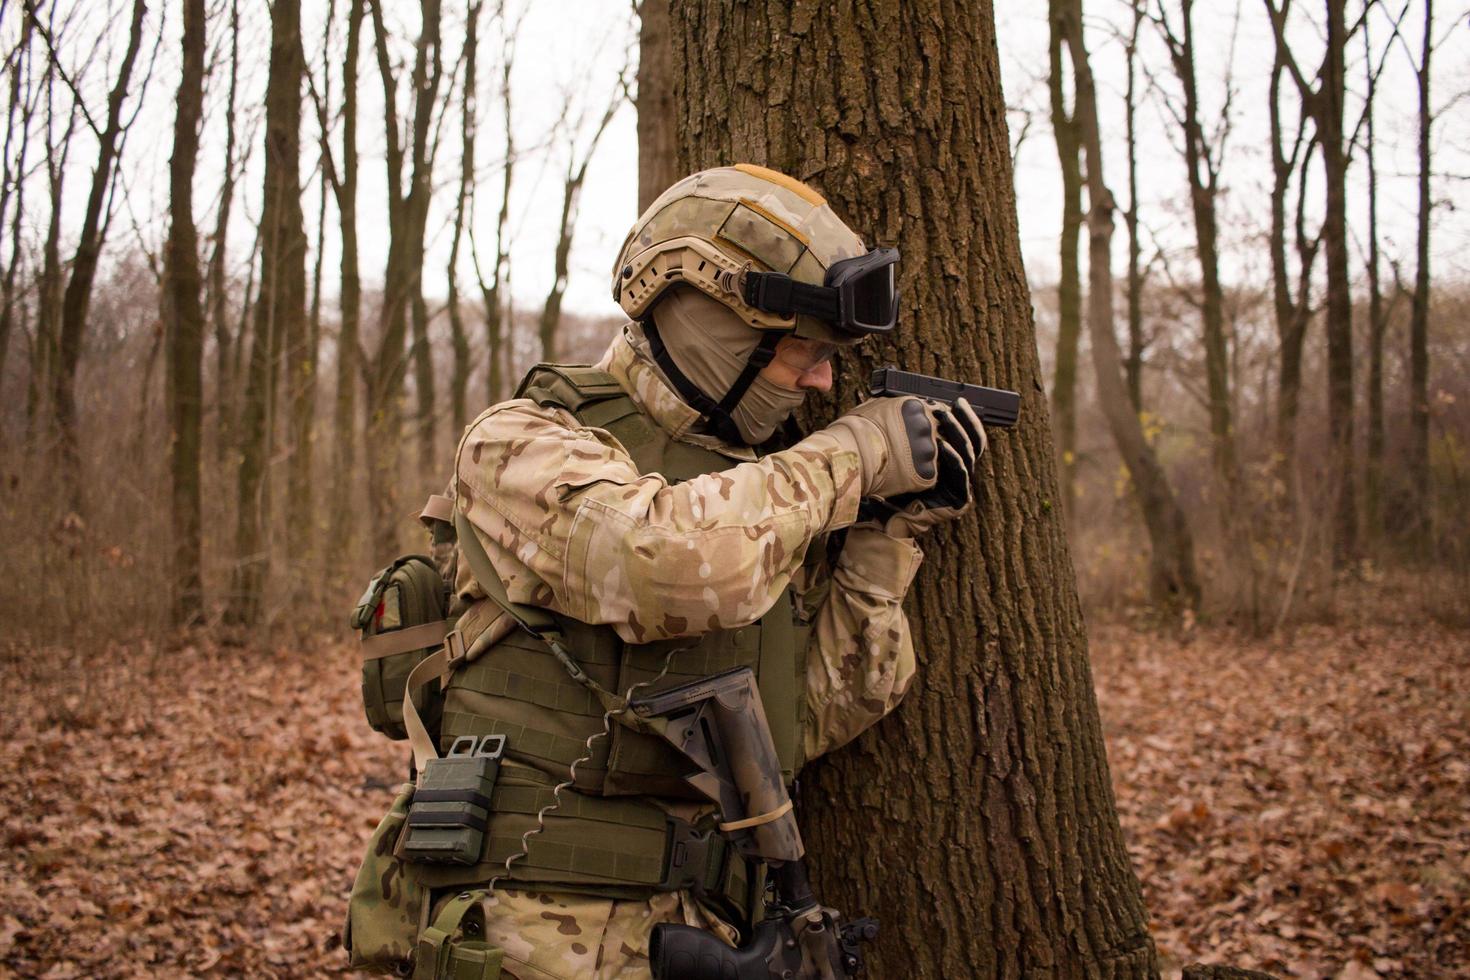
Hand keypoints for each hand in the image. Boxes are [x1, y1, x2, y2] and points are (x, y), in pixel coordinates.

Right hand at [823, 396, 948, 499]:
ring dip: (918, 461)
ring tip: (897, 464)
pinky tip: (899, 475)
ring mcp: (928, 450)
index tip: (912, 433)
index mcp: (915, 406)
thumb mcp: (874, 407)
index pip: (930, 414)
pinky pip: (926, 476)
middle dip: (919, 443)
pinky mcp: (927, 473)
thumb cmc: (854, 431)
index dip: (920, 425)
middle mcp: (926, 425)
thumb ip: (893, 407)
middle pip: (932, 435)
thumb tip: (894, 406)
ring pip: (929, 456)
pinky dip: (915, 478)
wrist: (849, 456)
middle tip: (900, 451)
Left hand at [858, 398, 984, 536]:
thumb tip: (917, 403)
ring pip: (969, 454)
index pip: (968, 435)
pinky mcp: (959, 500)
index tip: (957, 401)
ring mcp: (961, 487)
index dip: (967, 418)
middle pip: (975, 442)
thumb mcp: (906, 452)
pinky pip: (960, 474)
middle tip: (957, 404)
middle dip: (967, 420)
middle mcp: (960, 473)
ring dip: (957, 432)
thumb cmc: (894, 484)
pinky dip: (953, 458)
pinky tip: (942, 445)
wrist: (886, 517)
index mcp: (952, 461)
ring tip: (944, 416)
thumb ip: (916, 433)